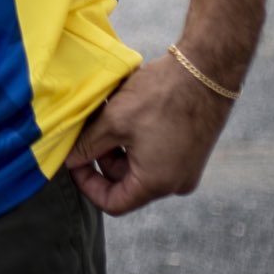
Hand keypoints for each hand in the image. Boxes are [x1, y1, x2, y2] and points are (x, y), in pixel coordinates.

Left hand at [65, 54, 234, 216]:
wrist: (206, 70)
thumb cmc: (161, 95)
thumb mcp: (114, 120)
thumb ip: (87, 145)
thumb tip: (68, 160)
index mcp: (157, 184)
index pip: (114, 203)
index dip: (88, 185)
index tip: (74, 161)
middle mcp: (175, 183)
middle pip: (127, 183)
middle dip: (103, 158)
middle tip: (91, 128)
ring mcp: (187, 168)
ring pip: (141, 167)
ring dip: (120, 146)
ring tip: (109, 115)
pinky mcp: (192, 151)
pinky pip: (157, 155)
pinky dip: (138, 140)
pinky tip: (129, 112)